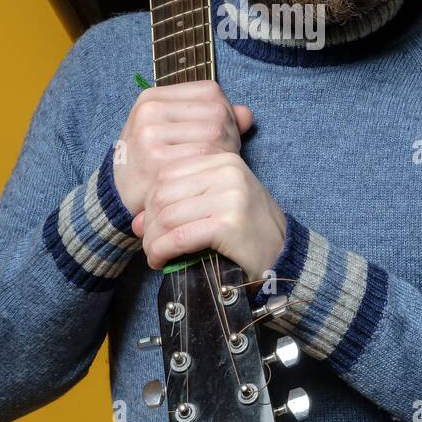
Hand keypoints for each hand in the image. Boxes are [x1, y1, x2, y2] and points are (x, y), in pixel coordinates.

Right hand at [112, 80, 252, 216]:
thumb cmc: (151, 161)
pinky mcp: (158, 161)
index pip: (211, 91)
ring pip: (215, 133)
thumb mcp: (172, 131)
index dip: (226, 112)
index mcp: (152, 98)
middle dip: (230, 135)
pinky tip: (207, 176)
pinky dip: (214, 166)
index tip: (221, 134)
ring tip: (215, 165)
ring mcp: (151, 135)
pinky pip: (205, 157)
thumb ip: (210, 117)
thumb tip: (247, 114)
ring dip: (226, 152)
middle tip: (223, 155)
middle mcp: (149, 111)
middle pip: (217, 112)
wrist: (117, 196)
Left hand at [132, 151, 285, 282]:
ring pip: (167, 217)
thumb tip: (136, 221)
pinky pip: (178, 237)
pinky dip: (162, 252)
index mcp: (223, 160)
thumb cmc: (247, 233)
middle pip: (162, 195)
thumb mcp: (216, 206)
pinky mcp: (229, 224)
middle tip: (152, 247)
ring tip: (157, 257)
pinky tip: (163, 262)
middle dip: (150, 225)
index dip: (150, 204)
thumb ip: (181, 205)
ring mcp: (230, 196)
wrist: (284, 256)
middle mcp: (227, 172)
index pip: (166, 175)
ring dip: (153, 243)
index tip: (151, 227)